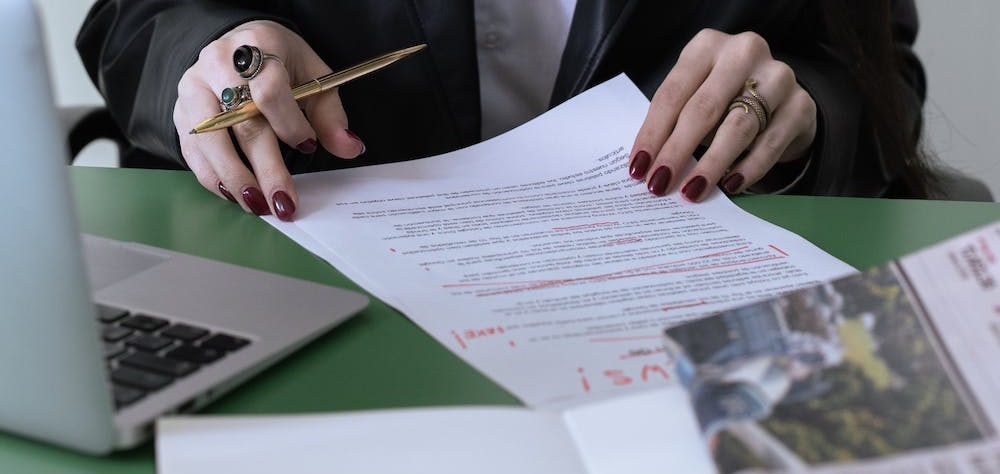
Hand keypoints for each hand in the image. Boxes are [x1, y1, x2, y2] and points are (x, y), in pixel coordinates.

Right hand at [173, 20, 365, 220]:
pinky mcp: (180, 110)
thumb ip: (331, 115)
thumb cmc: (281, 63)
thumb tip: (350, 147)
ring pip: (209, 139)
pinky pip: (191, 149)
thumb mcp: (314, 77)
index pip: (269, 90)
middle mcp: (218, 63)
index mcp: (257, 45)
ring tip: (258, 205)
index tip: (308, 146)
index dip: (289, 124)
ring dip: (234, 178)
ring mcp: (193, 87)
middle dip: (264, 168)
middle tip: (282, 202)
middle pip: (240, 122)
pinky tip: (234, 195)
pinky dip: (212, 176)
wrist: (240, 46)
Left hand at [628, 29, 815, 201]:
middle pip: (703, 108)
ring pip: (738, 127)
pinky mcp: (801, 105)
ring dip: (711, 164)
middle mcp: (743, 53)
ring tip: (692, 190)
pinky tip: (730, 186)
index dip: (653, 134)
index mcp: (706, 46)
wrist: (779, 96)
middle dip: (677, 151)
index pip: (672, 94)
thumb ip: (674, 122)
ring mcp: (777, 77)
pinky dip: (748, 168)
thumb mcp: (695, 95)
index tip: (639, 168)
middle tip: (660, 183)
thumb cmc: (724, 97)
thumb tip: (648, 166)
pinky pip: (770, 143)